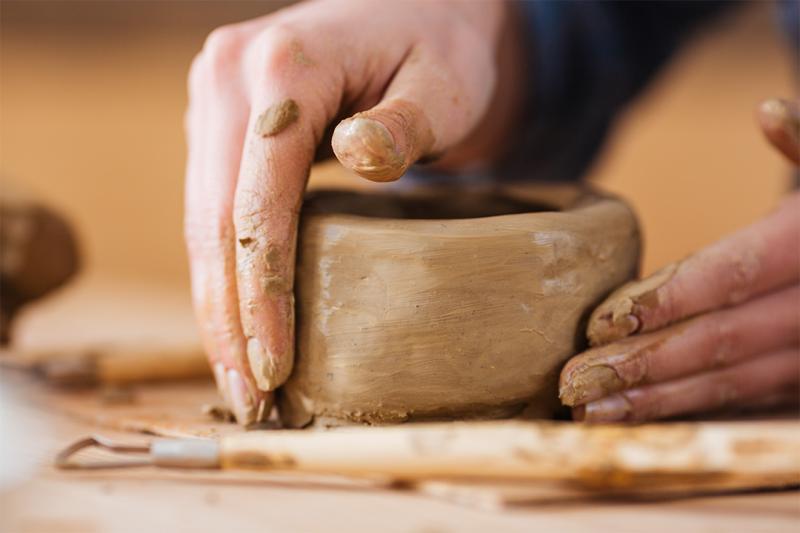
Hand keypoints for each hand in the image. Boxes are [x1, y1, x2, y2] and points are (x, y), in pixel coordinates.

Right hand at [185, 0, 524, 423]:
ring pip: (201, 221)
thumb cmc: (442, 50)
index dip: (262, 292)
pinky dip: (222, 272)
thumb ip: (406, 121)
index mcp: (282, 66)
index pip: (258, 199)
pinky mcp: (221, 123)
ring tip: (238, 380)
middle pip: (213, 219)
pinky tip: (236, 322)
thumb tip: (359, 157)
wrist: (418, 13)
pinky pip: (211, 209)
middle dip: (228, 317)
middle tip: (249, 399)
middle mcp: (229, 76)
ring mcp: (216, 99)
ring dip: (216, 305)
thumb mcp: (445, 81)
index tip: (274, 366)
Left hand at [559, 99, 799, 421]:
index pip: (731, 274)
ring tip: (588, 410)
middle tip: (573, 380)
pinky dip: (685, 409)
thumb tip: (768, 111)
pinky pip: (740, 399)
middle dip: (642, 363)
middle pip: (719, 340)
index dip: (666, 300)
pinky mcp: (799, 378)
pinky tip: (634, 413)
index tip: (600, 322)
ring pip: (728, 381)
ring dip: (655, 399)